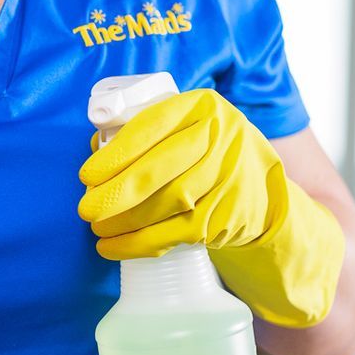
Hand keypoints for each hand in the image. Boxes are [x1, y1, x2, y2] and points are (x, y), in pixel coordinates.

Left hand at [77, 89, 343, 328]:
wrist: (268, 197)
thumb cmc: (209, 157)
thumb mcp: (193, 127)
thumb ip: (154, 128)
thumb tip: (96, 143)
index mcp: (206, 107)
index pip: (151, 126)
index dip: (114, 153)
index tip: (87, 174)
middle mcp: (223, 139)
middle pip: (156, 170)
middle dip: (113, 193)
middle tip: (85, 208)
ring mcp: (231, 180)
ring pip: (165, 204)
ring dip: (122, 221)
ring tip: (96, 228)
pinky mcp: (230, 217)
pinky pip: (176, 233)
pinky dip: (140, 244)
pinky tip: (114, 247)